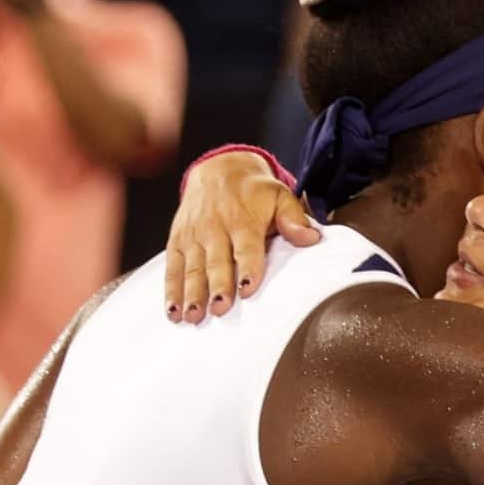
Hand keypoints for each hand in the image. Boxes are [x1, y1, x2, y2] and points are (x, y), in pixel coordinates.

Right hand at [164, 150, 321, 322]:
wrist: (218, 168)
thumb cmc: (253, 190)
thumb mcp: (279, 195)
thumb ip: (294, 218)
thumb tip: (312, 238)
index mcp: (242, 219)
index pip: (246, 247)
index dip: (247, 267)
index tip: (248, 288)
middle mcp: (215, 228)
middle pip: (216, 261)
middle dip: (217, 285)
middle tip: (219, 308)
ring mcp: (194, 236)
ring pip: (192, 268)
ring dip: (192, 294)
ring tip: (193, 316)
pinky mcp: (178, 242)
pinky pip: (173, 268)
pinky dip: (171, 290)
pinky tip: (172, 311)